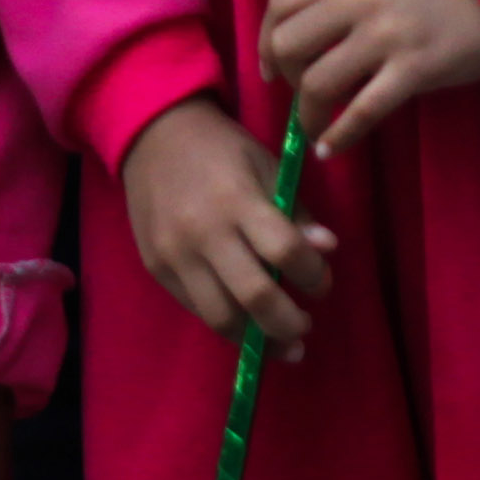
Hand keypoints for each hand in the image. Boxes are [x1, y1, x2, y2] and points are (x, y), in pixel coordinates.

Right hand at [120, 97, 336, 352]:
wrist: (152, 136)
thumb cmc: (221, 149)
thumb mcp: (267, 166)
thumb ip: (296, 211)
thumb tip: (327, 248)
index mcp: (237, 199)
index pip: (285, 251)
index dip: (313, 275)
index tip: (320, 282)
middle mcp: (203, 232)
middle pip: (254, 296)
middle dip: (288, 324)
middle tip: (305, 327)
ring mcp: (175, 255)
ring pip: (221, 317)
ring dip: (257, 339)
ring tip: (283, 344)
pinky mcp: (156, 268)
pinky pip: (196, 309)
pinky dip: (227, 322)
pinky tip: (247, 325)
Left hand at [260, 0, 479, 159]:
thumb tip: (301, 38)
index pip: (281, 4)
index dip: (266, 41)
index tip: (272, 68)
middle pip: (289, 45)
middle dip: (286, 78)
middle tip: (303, 93)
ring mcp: (387, 34)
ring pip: (318, 82)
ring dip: (309, 114)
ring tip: (317, 127)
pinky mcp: (414, 69)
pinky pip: (362, 111)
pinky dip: (340, 136)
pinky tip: (333, 148)